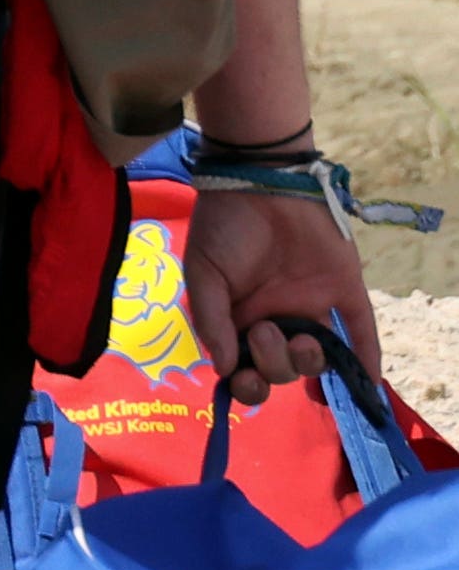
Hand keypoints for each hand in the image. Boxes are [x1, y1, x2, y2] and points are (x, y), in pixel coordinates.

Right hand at [183, 184, 374, 388]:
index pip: (245, 368)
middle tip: (265, 333)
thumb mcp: (202, 276)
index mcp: (239, 320)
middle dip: (274, 364)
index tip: (242, 379)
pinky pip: (360, 331)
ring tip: (302, 339)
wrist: (260, 184)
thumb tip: (224, 370)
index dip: (246, 384)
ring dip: (310, 361)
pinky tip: (367, 383)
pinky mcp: (343, 291)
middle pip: (283, 369)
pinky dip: (366, 359)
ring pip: (319, 357)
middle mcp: (277, 320)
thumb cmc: (222, 228)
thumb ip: (211, 323)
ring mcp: (312, 306)